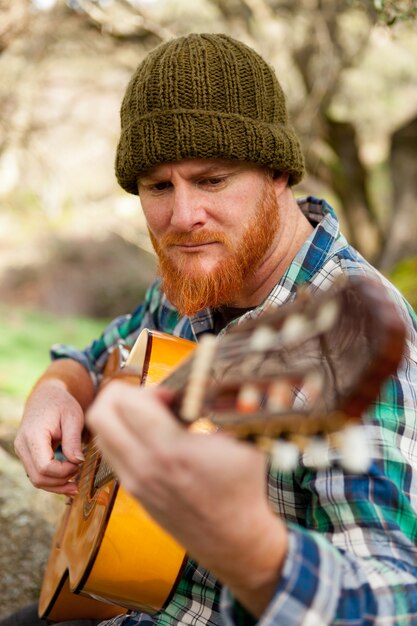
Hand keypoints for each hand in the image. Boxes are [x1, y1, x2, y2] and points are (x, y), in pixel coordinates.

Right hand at [15, 373, 88, 495]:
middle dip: (60, 481)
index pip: (44, 467)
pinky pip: (37, 473)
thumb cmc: (61, 403)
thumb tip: (77, 462)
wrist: (46, 396)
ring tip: (75, 486)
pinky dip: (51, 480)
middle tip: (79, 474)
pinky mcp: (28, 455)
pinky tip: (67, 480)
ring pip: (36, 480)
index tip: (79, 464)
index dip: (63, 471)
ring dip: (56, 485)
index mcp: (33, 435)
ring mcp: (23, 452)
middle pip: (38, 478)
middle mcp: (23, 446)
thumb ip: (73, 440)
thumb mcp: (73, 417)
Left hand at [86, 381, 287, 616]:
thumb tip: (207, 383)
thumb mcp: (242, 441)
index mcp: (171, 450)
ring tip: (152, 419)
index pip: (127, 402)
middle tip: (153, 401)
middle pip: (100, 413)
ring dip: (120, 416)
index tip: (172, 395)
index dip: (149, 388)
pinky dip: (123, 437)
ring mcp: (134, 481)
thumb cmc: (242, 488)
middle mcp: (144, 466)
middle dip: (124, 396)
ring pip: (101, 433)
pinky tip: (153, 440)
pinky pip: (111, 452)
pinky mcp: (133, 491)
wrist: (233, 539)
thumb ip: (223, 409)